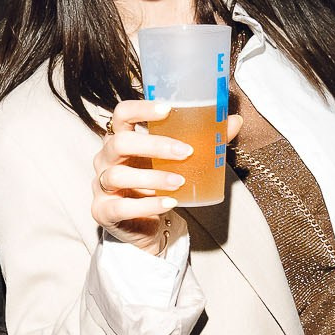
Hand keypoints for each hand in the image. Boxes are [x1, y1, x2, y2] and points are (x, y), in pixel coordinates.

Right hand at [91, 99, 196, 254]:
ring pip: (117, 175)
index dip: (141, 109)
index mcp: (121, 138)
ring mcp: (101, 185)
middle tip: (185, 152)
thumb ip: (202, 141)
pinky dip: (147, 205)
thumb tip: (234, 121)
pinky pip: (121, 206)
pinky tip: (168, 204)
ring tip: (180, 182)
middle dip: (153, 145)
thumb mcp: (175, 162)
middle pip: (119, 142)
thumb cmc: (158, 185)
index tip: (167, 109)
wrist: (145, 226)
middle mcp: (105, 159)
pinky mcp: (103, 211)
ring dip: (152, 177)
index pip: (121, 114)